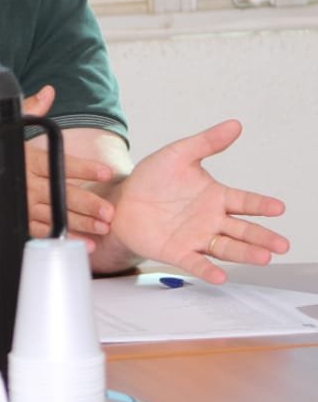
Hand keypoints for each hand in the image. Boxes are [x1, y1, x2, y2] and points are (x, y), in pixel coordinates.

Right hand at [22, 86, 114, 246]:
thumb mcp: (10, 126)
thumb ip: (31, 110)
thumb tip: (48, 91)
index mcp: (25, 158)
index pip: (57, 162)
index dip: (83, 167)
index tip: (106, 171)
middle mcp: (24, 182)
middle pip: (58, 193)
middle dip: (85, 203)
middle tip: (108, 211)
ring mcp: (21, 203)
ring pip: (53, 215)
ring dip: (79, 223)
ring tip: (102, 228)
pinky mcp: (17, 220)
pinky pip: (41, 231)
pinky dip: (62, 238)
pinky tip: (82, 244)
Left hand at [108, 119, 287, 282]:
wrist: (120, 199)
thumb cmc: (151, 179)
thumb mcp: (178, 155)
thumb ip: (206, 143)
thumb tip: (234, 125)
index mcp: (215, 197)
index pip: (245, 201)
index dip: (261, 205)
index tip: (278, 207)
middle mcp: (210, 220)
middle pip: (242, 230)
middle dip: (262, 237)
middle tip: (282, 245)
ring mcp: (196, 238)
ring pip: (226, 248)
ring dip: (245, 254)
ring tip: (263, 258)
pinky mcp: (177, 252)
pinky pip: (195, 262)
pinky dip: (207, 269)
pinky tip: (220, 276)